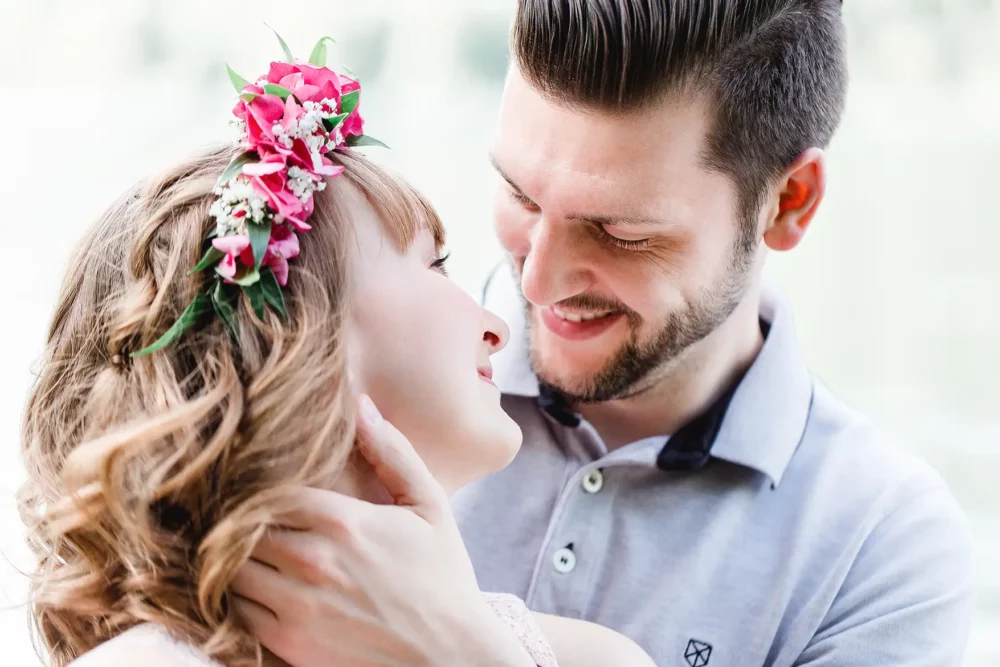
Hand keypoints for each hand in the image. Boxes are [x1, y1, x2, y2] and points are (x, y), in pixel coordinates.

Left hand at [231, 395, 533, 666]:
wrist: (450, 657)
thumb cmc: (444, 579)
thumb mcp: (430, 507)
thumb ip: (394, 453)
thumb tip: (362, 405)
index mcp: (344, 521)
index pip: (270, 490)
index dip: (258, 487)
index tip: (255, 486)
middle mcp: (313, 560)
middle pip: (241, 526)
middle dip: (237, 519)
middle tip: (234, 514)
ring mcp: (297, 605)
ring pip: (230, 567)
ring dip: (229, 556)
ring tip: (236, 549)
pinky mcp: (289, 644)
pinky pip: (236, 611)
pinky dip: (232, 596)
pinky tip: (248, 587)